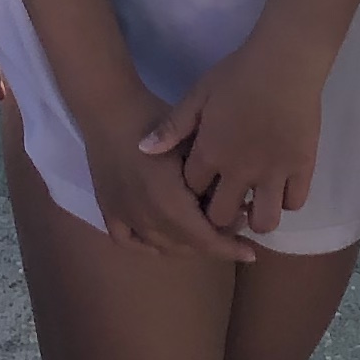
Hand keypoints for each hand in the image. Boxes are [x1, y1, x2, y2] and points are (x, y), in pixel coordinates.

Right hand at [89, 120, 258, 258]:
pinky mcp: (108, 210)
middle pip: (187, 245)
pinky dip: (148, 246)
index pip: (205, 240)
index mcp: (169, 203)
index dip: (230, 248)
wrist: (108, 106)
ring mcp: (125, 217)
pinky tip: (163, 240)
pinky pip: (129, 242)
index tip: (251, 253)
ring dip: (186, 244)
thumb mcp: (192, 144)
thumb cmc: (153, 118)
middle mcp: (147, 218)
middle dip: (212, 242)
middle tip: (230, 225)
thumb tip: (238, 204)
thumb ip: (212, 181)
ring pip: (162, 246)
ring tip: (202, 229)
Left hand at [136, 53, 318, 237]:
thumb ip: (173, 126)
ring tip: (254, 203)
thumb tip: (143, 149)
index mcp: (211, 153)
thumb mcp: (198, 95)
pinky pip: (295, 202)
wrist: (285, 61)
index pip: (192, 193)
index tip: (196, 189)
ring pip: (264, 221)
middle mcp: (240, 171)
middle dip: (219, 216)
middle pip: (223, 216)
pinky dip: (286, 201)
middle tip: (225, 203)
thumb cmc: (238, 74)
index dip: (191, 195)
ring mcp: (273, 172)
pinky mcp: (302, 167)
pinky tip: (279, 187)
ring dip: (256, 218)